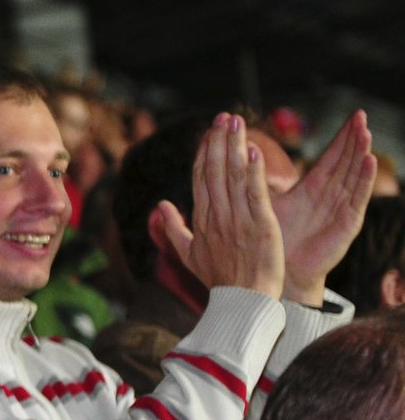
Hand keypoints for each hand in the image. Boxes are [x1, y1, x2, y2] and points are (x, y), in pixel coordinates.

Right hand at [160, 112, 283, 300]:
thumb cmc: (219, 281)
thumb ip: (174, 229)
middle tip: (223, 116)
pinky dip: (254, 173)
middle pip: (215, 172)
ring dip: (234, 148)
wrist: (242, 303)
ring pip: (233, 178)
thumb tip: (159, 206)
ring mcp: (238, 221)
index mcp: (201, 221)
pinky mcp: (260, 226)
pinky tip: (253, 151)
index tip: (210, 131)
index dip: (205, 153)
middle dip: (218, 142)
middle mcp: (217, 217)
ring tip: (237, 123)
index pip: (201, 179)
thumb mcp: (189, 256)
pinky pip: (255, 195)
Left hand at [273, 110, 375, 304]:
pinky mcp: (346, 225)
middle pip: (345, 162)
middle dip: (354, 139)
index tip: (354, 115)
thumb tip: (243, 156)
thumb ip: (258, 181)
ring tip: (366, 133)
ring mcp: (340, 210)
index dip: (342, 137)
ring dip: (360, 154)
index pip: (331, 157)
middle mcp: (330, 196)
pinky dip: (363, 181)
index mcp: (313, 190)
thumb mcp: (266, 204)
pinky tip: (369, 163)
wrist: (280, 274)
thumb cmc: (273, 241)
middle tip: (361, 116)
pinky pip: (356, 200)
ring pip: (353, 177)